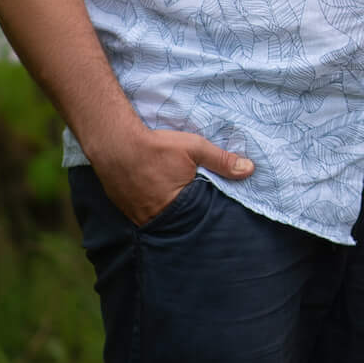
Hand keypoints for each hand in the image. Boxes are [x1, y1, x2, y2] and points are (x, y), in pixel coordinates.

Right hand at [95, 125, 251, 226]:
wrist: (113, 142)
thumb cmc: (156, 146)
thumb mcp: (195, 148)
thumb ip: (222, 161)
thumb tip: (250, 170)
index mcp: (175, 207)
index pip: (199, 216)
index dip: (207, 210)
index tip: (215, 205)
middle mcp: (153, 218)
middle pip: (179, 220)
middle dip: (189, 213)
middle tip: (196, 203)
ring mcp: (135, 215)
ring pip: (160, 218)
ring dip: (169, 211)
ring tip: (176, 199)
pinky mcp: (123, 208)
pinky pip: (142, 213)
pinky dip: (152, 206)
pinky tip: (156, 194)